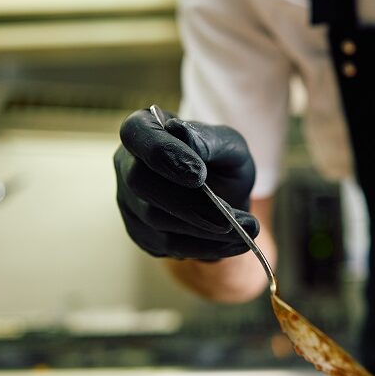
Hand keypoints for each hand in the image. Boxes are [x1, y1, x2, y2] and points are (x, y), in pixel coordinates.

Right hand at [114, 107, 257, 258]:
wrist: (226, 196)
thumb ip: (208, 139)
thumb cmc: (222, 161)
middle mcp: (127, 164)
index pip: (135, 132)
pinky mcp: (141, 233)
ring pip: (154, 219)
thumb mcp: (228, 145)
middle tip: (227, 217)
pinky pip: (167, 245)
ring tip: (246, 228)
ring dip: (203, 228)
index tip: (199, 174)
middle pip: (139, 182)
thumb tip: (182, 134)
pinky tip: (236, 243)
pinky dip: (205, 246)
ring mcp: (129, 202)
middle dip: (187, 202)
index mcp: (144, 129)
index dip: (162, 152)